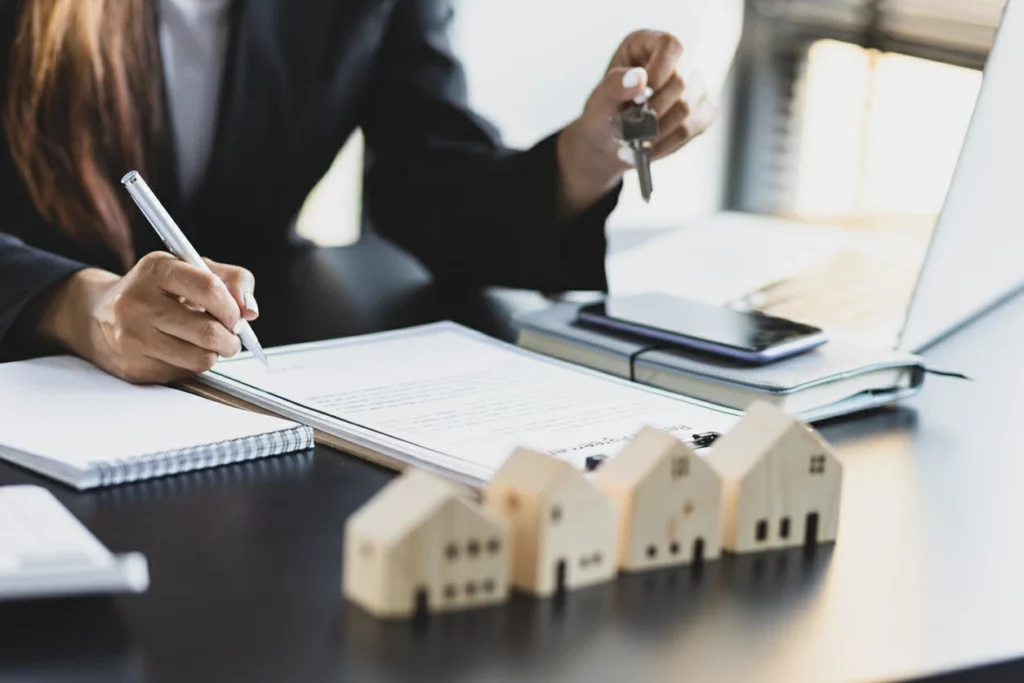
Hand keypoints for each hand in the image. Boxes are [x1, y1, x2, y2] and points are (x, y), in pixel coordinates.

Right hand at [36, 253, 259, 383]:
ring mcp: (133, 337)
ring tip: (209, 343)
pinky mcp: (134, 367)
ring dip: (216, 354)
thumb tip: (251, 310)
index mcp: (157, 270)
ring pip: (201, 358)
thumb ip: (231, 280)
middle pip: (209, 331)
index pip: (209, 288)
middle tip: (232, 336)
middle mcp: (138, 302)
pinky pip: (183, 373)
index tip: (238, 316)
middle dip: (232, 338)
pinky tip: (180, 351)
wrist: (97, 316)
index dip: (233, 307)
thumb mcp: (191, 270)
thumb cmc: (156, 290)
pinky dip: (192, 365)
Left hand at [557, 30, 716, 216]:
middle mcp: (677, 60)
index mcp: (648, 44)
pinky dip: (670, 143)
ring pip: (688, 108)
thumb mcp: (598, 101)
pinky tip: (650, 149)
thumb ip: (613, 86)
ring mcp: (694, 84)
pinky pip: (695, 127)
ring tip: (635, 143)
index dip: (659, 72)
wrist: (610, 144)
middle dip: (654, 111)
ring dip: (658, 131)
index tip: (639, 99)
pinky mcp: (702, 109)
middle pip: (682, 81)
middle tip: (630, 128)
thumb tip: (639, 79)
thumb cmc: (602, 115)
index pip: (670, 46)